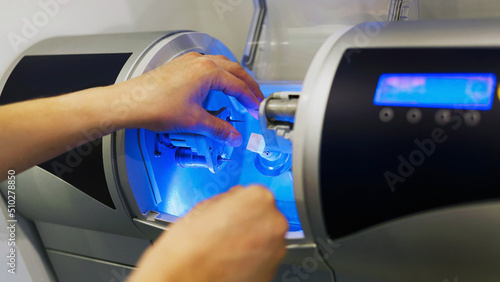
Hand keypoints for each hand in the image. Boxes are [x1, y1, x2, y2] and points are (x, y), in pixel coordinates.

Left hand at [114, 52, 263, 146]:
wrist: (129, 102)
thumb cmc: (155, 106)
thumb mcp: (194, 121)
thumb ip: (219, 129)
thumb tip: (233, 136)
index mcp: (208, 72)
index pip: (238, 86)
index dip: (250, 99)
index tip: (256, 109)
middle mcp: (200, 62)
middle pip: (234, 71)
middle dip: (247, 85)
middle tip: (256, 98)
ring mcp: (189, 62)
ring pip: (221, 66)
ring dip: (233, 78)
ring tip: (240, 92)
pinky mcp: (180, 67)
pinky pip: (207, 67)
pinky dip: (218, 76)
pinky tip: (216, 86)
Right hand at [128, 185, 288, 281]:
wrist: (184, 278)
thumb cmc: (189, 246)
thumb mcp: (204, 207)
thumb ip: (228, 198)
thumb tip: (235, 197)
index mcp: (257, 199)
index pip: (258, 194)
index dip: (242, 204)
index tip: (234, 211)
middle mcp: (272, 221)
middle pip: (266, 214)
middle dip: (250, 221)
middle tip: (229, 229)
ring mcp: (275, 246)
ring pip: (267, 236)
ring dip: (253, 238)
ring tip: (229, 246)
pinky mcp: (272, 268)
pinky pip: (266, 255)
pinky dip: (254, 256)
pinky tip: (233, 258)